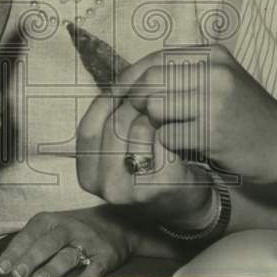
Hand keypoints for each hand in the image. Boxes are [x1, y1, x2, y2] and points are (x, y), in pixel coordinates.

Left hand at [0, 207, 134, 276]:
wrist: (117, 224)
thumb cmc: (75, 229)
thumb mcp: (54, 226)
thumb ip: (32, 241)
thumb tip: (6, 264)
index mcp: (53, 220)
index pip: (31, 233)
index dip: (16, 249)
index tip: (3, 267)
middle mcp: (70, 228)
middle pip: (48, 243)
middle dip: (31, 258)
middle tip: (17, 274)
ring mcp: (88, 241)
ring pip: (68, 255)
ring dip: (53, 269)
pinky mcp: (106, 255)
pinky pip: (95, 268)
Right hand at [77, 96, 213, 228]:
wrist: (188, 198)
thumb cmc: (152, 162)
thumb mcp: (122, 144)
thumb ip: (112, 117)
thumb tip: (118, 79)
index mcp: (88, 176)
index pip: (88, 128)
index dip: (105, 102)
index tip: (124, 86)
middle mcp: (105, 187)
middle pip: (113, 125)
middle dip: (134, 102)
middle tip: (153, 93)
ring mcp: (131, 190)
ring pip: (136, 127)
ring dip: (154, 112)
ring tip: (165, 109)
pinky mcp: (159, 186)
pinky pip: (161, 138)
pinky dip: (170, 126)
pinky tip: (177, 124)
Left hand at [117, 45, 276, 182]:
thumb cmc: (246, 114)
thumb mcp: (220, 80)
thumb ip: (183, 75)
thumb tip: (132, 80)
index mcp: (213, 54)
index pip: (156, 58)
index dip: (131, 77)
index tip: (117, 95)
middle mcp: (215, 70)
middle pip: (151, 81)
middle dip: (135, 101)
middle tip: (133, 119)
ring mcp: (216, 100)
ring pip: (155, 108)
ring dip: (152, 125)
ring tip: (163, 132)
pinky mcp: (214, 131)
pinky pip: (168, 136)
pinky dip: (167, 144)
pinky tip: (179, 148)